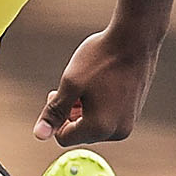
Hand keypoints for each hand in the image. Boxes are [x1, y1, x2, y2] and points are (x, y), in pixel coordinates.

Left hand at [34, 31, 157, 144]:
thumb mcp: (70, 84)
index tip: (57, 92)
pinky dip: (99, 105)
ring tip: (87, 84)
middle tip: (72, 88)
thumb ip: (54, 112)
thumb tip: (39, 134)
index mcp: (100, 128)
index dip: (55, 116)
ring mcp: (129, 122)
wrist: (135, 39)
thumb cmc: (102, 59)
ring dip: (84, 109)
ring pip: (94, 125)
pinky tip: (101, 84)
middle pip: (80, 133)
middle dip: (71, 113)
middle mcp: (118, 131)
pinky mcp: (134, 112)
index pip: (63, 137)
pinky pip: (108, 117)